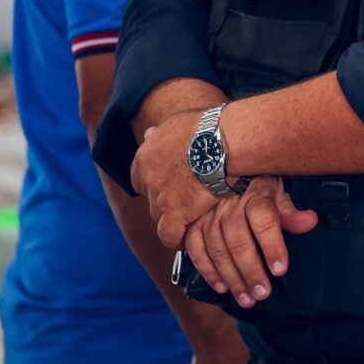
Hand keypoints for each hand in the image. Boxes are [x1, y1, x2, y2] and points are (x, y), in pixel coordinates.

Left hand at [132, 107, 218, 252]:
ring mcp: (159, 196)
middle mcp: (147, 176)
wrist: (224, 140)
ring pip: (159, 218)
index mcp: (145, 155)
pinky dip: (177, 239)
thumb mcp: (177, 123)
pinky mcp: (174, 212)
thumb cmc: (208, 128)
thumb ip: (160, 134)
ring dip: (173, 220)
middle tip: (185, 204)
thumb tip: (148, 133)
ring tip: (191, 222)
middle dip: (165, 203)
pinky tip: (188, 239)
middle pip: (150, 200)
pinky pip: (169, 235)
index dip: (155, 186)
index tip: (169, 189)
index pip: (139, 179)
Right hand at [182, 176, 318, 306]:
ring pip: (217, 248)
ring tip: (246, 298)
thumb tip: (310, 221)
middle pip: (238, 240)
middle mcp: (229, 204)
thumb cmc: (256, 186)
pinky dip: (207, 270)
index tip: (280, 270)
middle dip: (250, 270)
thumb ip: (290, 212)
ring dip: (231, 277)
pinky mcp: (193, 223)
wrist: (224, 169)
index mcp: (255, 195)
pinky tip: (221, 287)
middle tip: (262, 293)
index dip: (272, 246)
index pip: (263, 220)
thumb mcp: (276, 193)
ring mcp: (208, 214)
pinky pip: (196, 249)